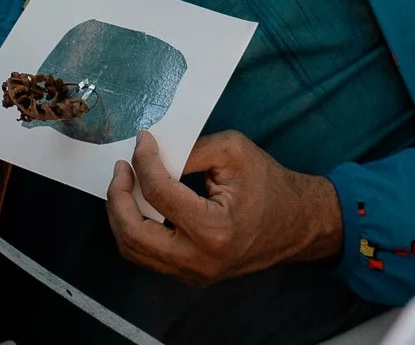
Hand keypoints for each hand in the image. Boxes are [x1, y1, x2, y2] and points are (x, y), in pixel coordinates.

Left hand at [106, 130, 342, 286]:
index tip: (142, 140)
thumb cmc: (269, 184)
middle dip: (117, 196)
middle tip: (122, 168)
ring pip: (135, 250)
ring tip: (126, 183)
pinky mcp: (191, 275)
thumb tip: (151, 151)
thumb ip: (188, 150)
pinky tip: (141, 202)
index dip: (144, 161)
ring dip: (122, 214)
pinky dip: (136, 228)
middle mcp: (199, 260)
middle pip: (134, 233)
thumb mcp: (232, 151)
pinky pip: (149, 255)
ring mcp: (193, 274)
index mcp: (213, 229)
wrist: (296, 224)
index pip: (159, 193)